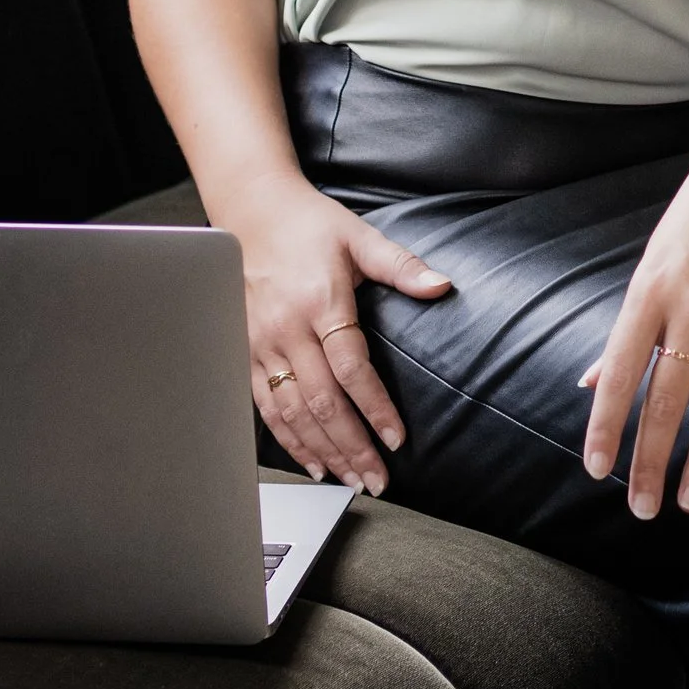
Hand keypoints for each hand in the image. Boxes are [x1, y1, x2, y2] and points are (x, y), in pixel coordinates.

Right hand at [236, 185, 450, 492]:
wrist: (251, 209)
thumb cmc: (309, 224)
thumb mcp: (360, 237)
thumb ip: (401, 266)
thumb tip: (442, 285)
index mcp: (320, 302)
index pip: (351, 368)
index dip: (375, 408)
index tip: (396, 439)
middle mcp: (286, 328)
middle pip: (321, 401)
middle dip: (350, 446)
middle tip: (376, 479)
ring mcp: (261, 343)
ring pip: (291, 411)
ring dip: (321, 450)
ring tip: (349, 479)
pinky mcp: (245, 351)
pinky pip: (265, 406)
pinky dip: (288, 439)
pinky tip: (311, 460)